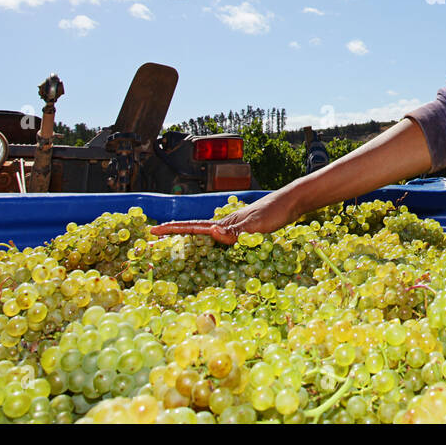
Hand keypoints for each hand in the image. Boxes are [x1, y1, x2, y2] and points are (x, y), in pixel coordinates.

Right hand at [149, 191, 294, 244]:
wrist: (292, 202)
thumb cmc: (275, 213)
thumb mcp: (256, 226)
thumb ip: (235, 232)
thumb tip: (212, 233)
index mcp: (224, 223)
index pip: (193, 227)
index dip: (173, 229)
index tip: (153, 231)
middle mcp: (226, 223)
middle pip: (195, 228)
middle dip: (175, 231)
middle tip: (156, 234)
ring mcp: (235, 225)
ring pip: (207, 232)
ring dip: (191, 235)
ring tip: (174, 238)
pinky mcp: (245, 228)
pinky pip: (222, 236)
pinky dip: (211, 239)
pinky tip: (212, 242)